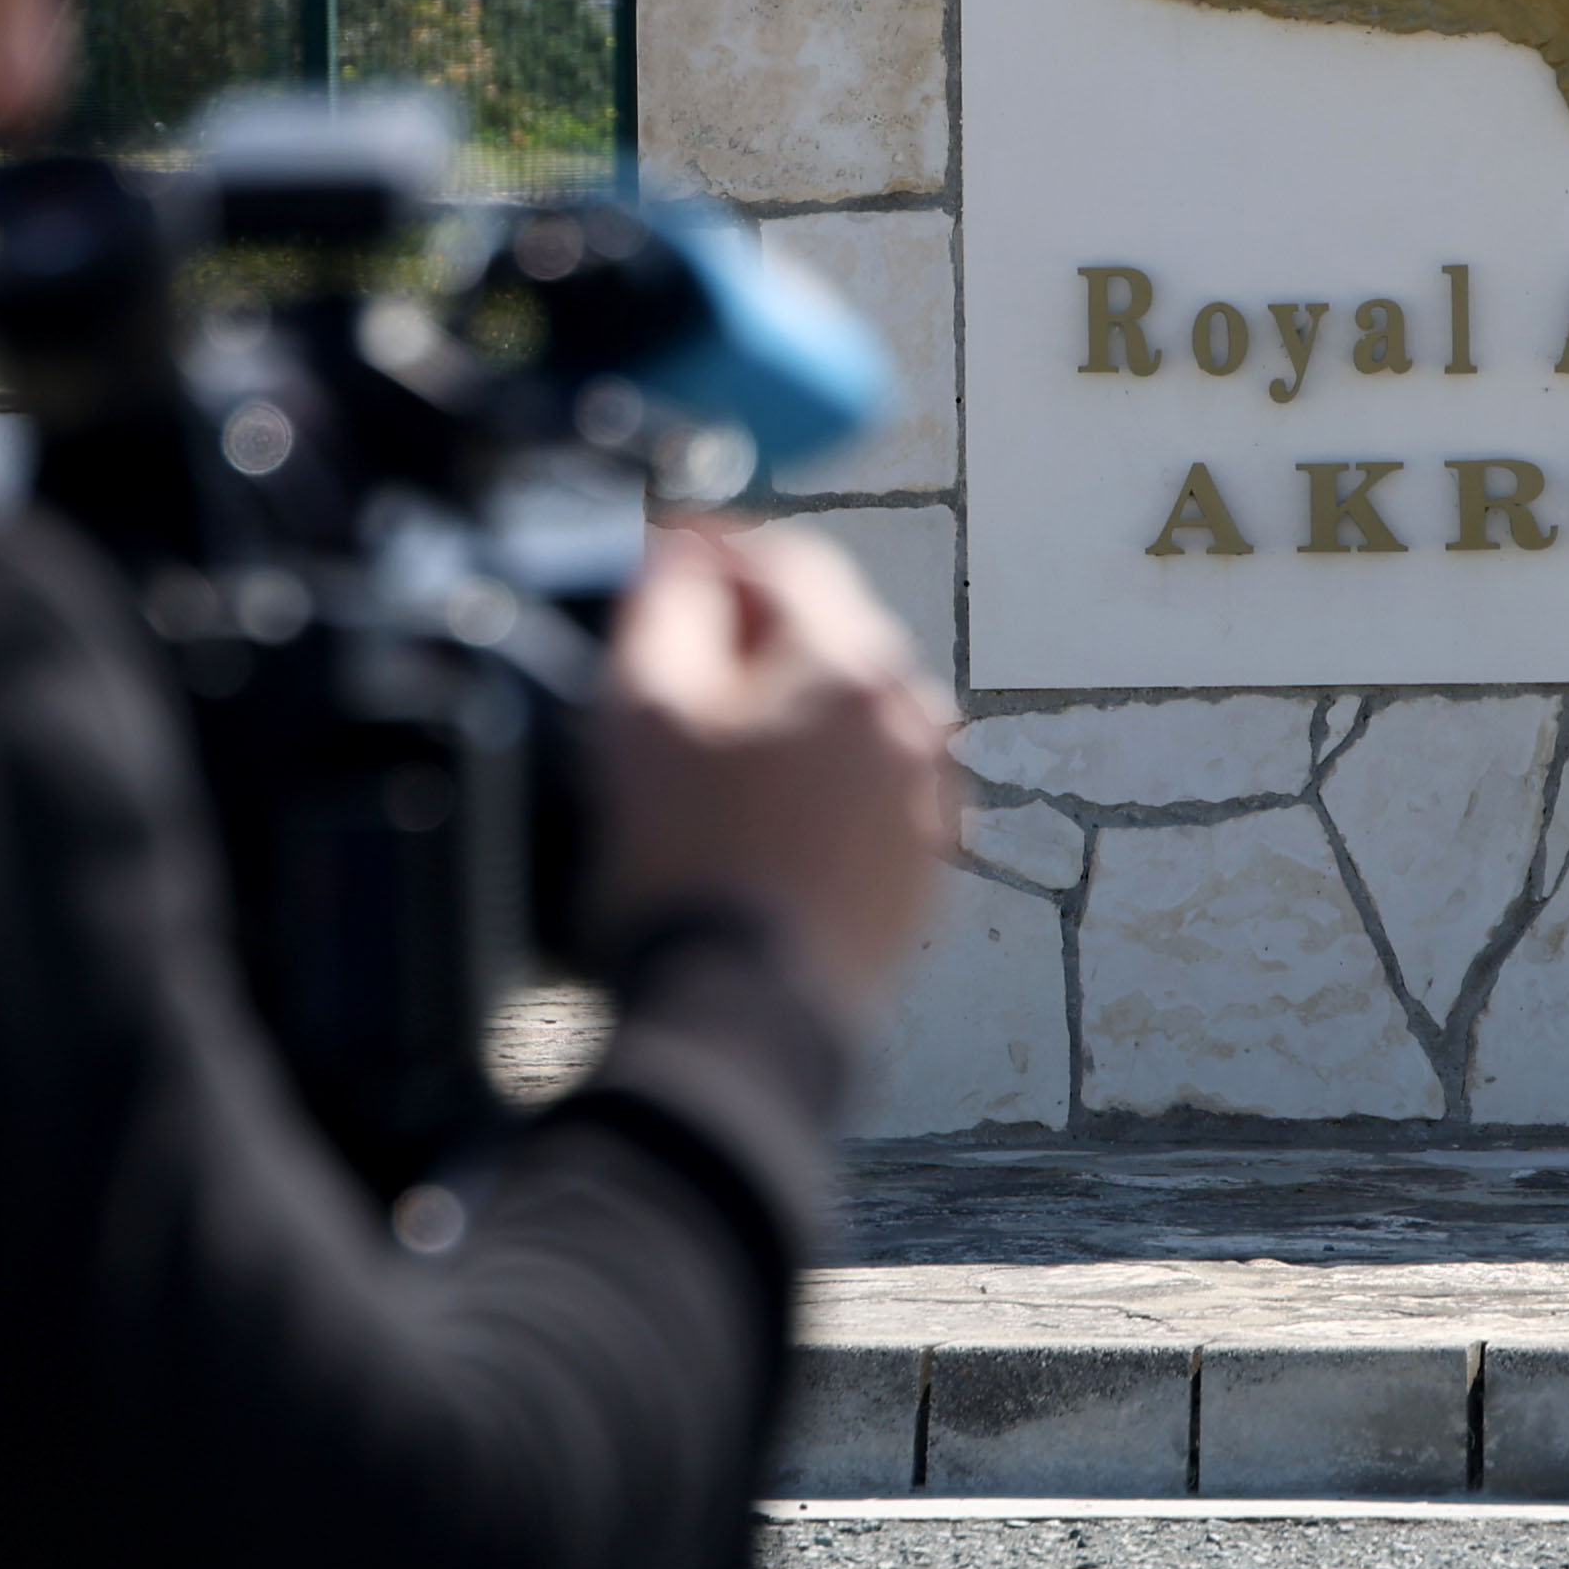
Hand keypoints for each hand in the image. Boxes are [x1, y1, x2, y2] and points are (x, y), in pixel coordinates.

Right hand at [595, 519, 959, 1018]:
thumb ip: (664, 605)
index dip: (712, 550)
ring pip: (853, 714)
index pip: (785, 560)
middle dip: (754, 630)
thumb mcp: (641, 710)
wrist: (745, 1018)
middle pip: (829, 634)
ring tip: (714, 753)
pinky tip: (761, 821)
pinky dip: (821, 780)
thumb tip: (685, 561)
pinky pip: (870, 789)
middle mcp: (913, 718)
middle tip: (675, 657)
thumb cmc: (686, 868)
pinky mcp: (923, 868)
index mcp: (850, 664)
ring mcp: (928, 797)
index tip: (663, 558)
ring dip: (791, 707)